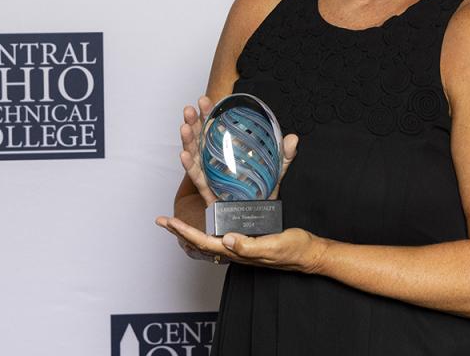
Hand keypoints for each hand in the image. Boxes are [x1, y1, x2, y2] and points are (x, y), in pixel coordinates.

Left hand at [155, 217, 328, 272]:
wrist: (308, 254)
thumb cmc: (293, 251)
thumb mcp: (273, 247)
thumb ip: (250, 246)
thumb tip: (227, 240)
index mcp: (238, 251)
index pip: (204, 242)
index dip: (185, 231)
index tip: (169, 221)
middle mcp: (235, 247)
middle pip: (200, 240)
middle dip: (180, 230)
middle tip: (162, 221)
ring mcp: (240, 243)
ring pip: (209, 235)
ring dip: (190, 227)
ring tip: (175, 219)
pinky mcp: (247, 235)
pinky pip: (222, 229)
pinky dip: (208, 222)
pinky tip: (207, 216)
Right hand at [179, 96, 299, 203]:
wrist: (260, 218)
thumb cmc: (263, 192)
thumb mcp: (277, 170)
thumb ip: (285, 155)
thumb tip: (293, 138)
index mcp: (228, 152)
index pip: (215, 129)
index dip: (208, 114)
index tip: (204, 100)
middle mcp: (216, 162)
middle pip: (201, 139)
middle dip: (194, 123)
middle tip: (190, 109)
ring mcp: (211, 176)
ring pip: (195, 156)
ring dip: (188, 141)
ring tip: (184, 126)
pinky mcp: (210, 192)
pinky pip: (198, 179)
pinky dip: (190, 167)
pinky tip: (184, 155)